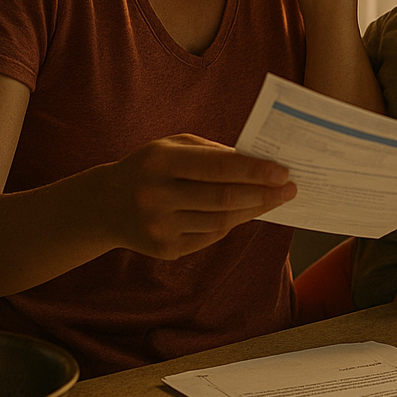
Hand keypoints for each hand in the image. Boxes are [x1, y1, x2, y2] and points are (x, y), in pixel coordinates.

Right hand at [101, 134, 296, 259]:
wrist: (105, 205)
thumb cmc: (150, 167)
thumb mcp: (172, 147)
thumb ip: (213, 152)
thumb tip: (258, 164)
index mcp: (160, 161)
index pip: (216, 167)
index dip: (253, 171)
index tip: (283, 172)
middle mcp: (157, 195)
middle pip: (223, 198)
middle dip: (262, 193)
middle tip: (290, 189)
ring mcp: (160, 227)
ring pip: (220, 221)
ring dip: (252, 210)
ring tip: (274, 199)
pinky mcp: (165, 249)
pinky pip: (210, 237)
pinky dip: (231, 223)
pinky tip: (245, 212)